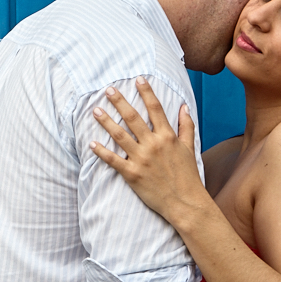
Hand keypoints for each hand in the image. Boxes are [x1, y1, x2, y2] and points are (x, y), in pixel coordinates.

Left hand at [88, 77, 204, 223]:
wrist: (185, 202)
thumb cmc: (187, 175)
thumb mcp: (189, 148)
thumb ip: (186, 126)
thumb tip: (184, 106)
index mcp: (167, 136)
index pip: (155, 108)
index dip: (146, 92)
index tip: (137, 79)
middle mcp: (153, 144)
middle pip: (133, 118)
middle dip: (119, 102)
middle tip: (108, 90)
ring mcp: (141, 159)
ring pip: (119, 135)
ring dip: (106, 121)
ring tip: (95, 110)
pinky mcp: (132, 174)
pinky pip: (113, 160)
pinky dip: (101, 152)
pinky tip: (91, 143)